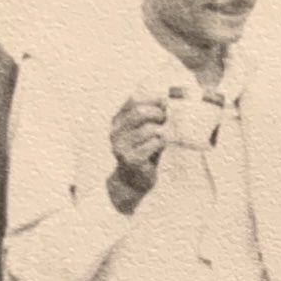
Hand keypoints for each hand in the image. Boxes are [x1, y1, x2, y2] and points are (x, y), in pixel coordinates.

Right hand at [106, 97, 166, 212]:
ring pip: (148, 129)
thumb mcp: (145, 131)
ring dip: (161, 131)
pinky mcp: (131, 160)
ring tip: (163, 136)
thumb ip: (151, 118)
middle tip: (165, 120)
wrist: (133, 180)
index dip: (151, 99)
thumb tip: (165, 102)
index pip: (132, 101)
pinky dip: (161, 143)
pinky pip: (152, 145)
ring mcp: (121, 146)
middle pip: (139, 113)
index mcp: (117, 121)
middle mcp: (116, 132)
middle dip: (157, 114)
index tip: (164, 103)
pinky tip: (160, 145)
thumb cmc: (142, 152)